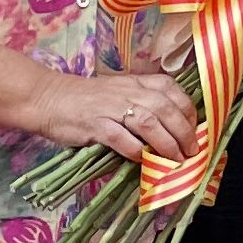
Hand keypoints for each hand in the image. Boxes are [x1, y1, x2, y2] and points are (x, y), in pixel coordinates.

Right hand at [31, 64, 199, 160]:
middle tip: (190, 152)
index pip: (172, 90)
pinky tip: (141, 160)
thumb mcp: (119, 94)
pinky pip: (120, 137)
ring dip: (166, 143)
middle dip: (183, 132)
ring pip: (148, 122)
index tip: (194, 130)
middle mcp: (127, 92)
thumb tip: (170, 131)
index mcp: (136, 83)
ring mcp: (110, 107)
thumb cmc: (85, 100)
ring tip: (175, 160)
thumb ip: (142, 105)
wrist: (47, 98)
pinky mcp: (94, 124)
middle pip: (165, 108)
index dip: (188, 111)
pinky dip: (134, 150)